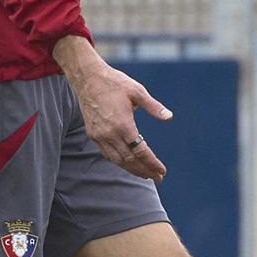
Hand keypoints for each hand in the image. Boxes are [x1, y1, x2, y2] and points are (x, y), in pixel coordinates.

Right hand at [54, 37, 171, 180]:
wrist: (87, 78)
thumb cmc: (115, 83)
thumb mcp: (137, 91)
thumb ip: (154, 106)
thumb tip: (169, 117)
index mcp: (123, 124)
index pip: (140, 151)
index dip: (152, 163)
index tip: (162, 171)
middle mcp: (109, 134)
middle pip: (129, 160)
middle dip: (145, 171)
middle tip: (158, 178)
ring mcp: (99, 136)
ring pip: (117, 160)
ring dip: (132, 169)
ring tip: (145, 174)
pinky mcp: (92, 134)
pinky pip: (107, 154)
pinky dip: (119, 161)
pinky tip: (128, 163)